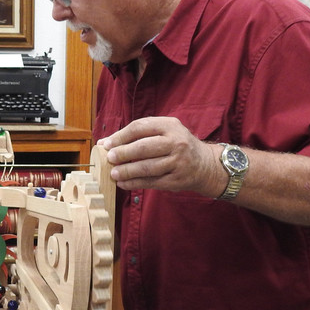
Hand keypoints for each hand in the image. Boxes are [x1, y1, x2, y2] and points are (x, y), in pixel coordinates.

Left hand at [97, 116, 224, 194]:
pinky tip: (124, 183)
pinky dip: (135, 183)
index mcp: (170, 125)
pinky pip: (152, 182)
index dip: (121, 136)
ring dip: (127, 171)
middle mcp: (176, 142)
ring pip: (147, 167)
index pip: (140, 127)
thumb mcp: (163, 132)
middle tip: (110, 158)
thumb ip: (136, 135)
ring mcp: (178, 162)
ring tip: (114, 173)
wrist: (204, 164)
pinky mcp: (177, 179)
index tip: (107, 144)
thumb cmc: (176, 145)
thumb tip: (104, 143)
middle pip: (144, 147)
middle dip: (123, 153)